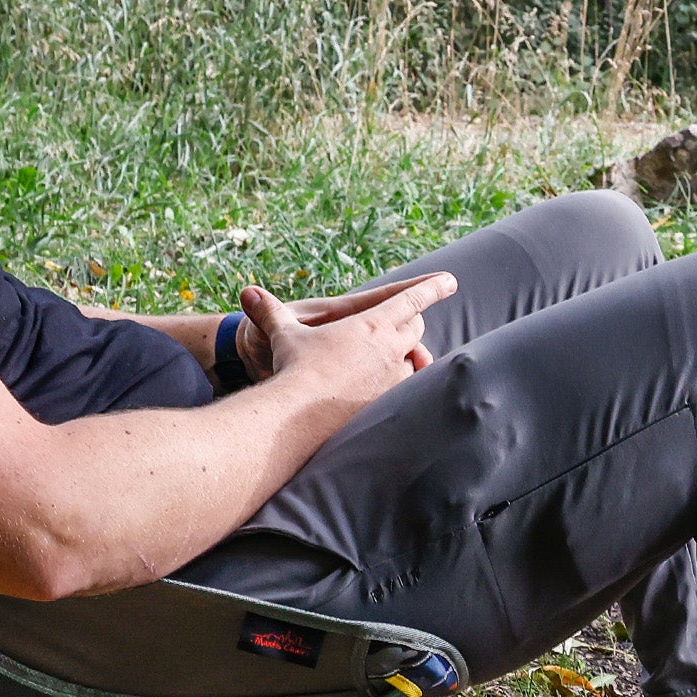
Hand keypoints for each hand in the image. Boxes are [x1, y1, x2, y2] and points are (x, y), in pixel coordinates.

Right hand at [235, 273, 452, 382]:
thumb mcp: (283, 335)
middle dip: (412, 321)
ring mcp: (392, 378)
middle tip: (408, 319)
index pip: (410, 300)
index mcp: (370, 325)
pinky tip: (395, 388)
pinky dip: (405, 383)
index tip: (450, 280)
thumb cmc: (293, 369)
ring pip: (416, 360)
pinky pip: (408, 389)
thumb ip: (270, 313)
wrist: (299, 416)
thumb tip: (246, 292)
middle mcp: (388, 349)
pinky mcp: (388, 403)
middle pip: (415, 327)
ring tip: (401, 356)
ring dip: (411, 355)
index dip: (431, 288)